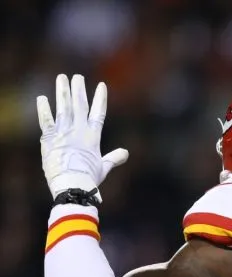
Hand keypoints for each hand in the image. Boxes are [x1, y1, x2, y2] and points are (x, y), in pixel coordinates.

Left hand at [37, 74, 128, 200]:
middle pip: (79, 105)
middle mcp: (79, 130)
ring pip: (63, 107)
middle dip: (79, 89)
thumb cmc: (89, 177)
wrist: (72, 183)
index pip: (98, 112)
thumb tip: (126, 153)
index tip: (101, 85)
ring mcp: (63, 132)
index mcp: (93, 136)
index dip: (100, 98)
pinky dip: (43, 109)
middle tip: (77, 76)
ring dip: (62, 92)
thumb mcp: (104, 167)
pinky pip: (45, 120)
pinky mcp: (49, 138)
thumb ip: (114, 158)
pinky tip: (42, 98)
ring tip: (61, 78)